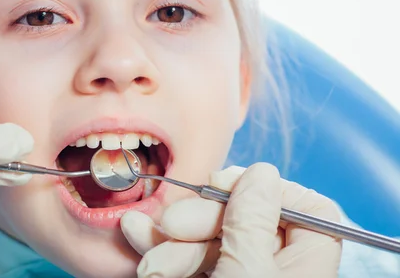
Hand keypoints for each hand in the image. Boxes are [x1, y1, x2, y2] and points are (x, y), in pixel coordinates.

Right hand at [121, 163, 341, 277]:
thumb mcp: (246, 275)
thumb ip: (253, 224)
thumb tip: (260, 173)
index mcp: (304, 265)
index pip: (303, 206)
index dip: (266, 189)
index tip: (226, 185)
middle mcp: (275, 266)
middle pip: (245, 217)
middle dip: (198, 216)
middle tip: (171, 223)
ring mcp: (239, 272)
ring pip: (209, 235)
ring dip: (169, 234)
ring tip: (141, 237)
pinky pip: (187, 254)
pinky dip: (161, 247)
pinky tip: (137, 239)